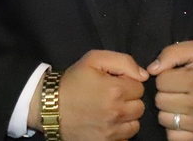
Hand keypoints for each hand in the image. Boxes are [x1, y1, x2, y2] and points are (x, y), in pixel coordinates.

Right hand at [29, 50, 147, 140]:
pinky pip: (124, 139)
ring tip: (111, 110)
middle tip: (113, 96)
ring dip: (127, 117)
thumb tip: (144, 76)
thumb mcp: (94, 60)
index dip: (128, 83)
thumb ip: (124, 62)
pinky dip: (119, 132)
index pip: (140, 87)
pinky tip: (108, 124)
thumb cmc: (72, 81)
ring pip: (135, 124)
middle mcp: (116, 113)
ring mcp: (110, 132)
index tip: (115, 83)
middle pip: (140, 107)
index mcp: (116, 90)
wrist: (48, 106)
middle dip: (129, 100)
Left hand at [147, 41, 192, 140]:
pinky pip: (171, 135)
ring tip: (180, 105)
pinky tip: (183, 119)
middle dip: (165, 94)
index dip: (166, 77)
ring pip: (163, 118)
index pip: (161, 80)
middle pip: (159, 100)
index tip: (177, 78)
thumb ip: (172, 52)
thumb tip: (151, 69)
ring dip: (167, 112)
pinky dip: (173, 129)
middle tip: (178, 92)